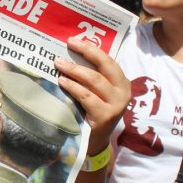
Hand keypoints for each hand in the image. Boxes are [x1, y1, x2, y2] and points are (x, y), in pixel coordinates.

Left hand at [54, 36, 130, 156]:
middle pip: (104, 65)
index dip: (91, 48)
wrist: (96, 142)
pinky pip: (86, 96)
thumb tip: (69, 54)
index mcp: (123, 83)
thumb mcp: (97, 93)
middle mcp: (123, 92)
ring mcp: (116, 104)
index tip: (73, 40)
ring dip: (74, 70)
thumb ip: (92, 76)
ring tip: (59, 64)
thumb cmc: (93, 112)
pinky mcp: (105, 116)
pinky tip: (62, 82)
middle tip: (68, 45)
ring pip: (94, 80)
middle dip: (86, 52)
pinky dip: (73, 87)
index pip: (108, 60)